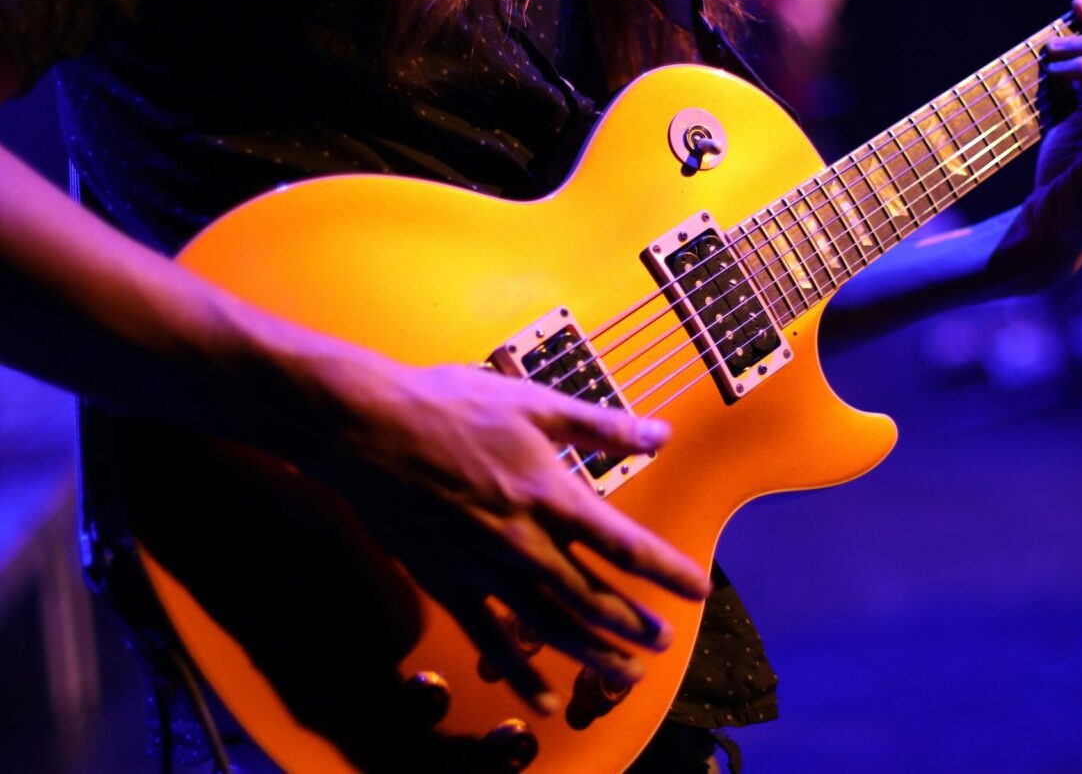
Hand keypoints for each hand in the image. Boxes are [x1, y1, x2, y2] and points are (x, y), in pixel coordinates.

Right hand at [302, 356, 710, 714]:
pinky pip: (488, 636)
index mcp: (550, 494)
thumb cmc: (449, 405)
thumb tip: (660, 434)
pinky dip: (517, 671)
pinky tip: (542, 696)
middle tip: (664, 642)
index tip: (698, 588)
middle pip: (592, 598)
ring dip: (592, 653)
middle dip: (634, 624)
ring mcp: (483, 566)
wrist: (365, 427)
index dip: (667, 571)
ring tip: (625, 675)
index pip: (624, 545)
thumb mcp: (534, 402)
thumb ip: (600, 426)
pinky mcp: (446, 580)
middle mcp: (523, 540)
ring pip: (549, 625)